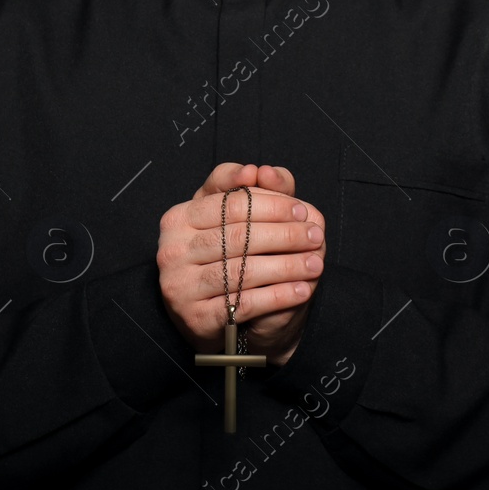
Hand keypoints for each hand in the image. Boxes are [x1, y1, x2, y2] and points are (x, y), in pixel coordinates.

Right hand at [158, 162, 325, 365]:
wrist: (217, 318)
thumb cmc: (229, 257)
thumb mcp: (237, 219)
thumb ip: (256, 190)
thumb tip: (263, 171)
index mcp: (179, 218)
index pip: (231, 203)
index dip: (271, 204)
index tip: (303, 210)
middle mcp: (172, 250)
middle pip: (238, 236)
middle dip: (285, 234)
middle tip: (316, 236)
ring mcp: (180, 286)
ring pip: (243, 270)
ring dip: (288, 266)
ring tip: (316, 263)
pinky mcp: (195, 317)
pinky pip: (245, 303)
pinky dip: (279, 296)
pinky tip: (301, 289)